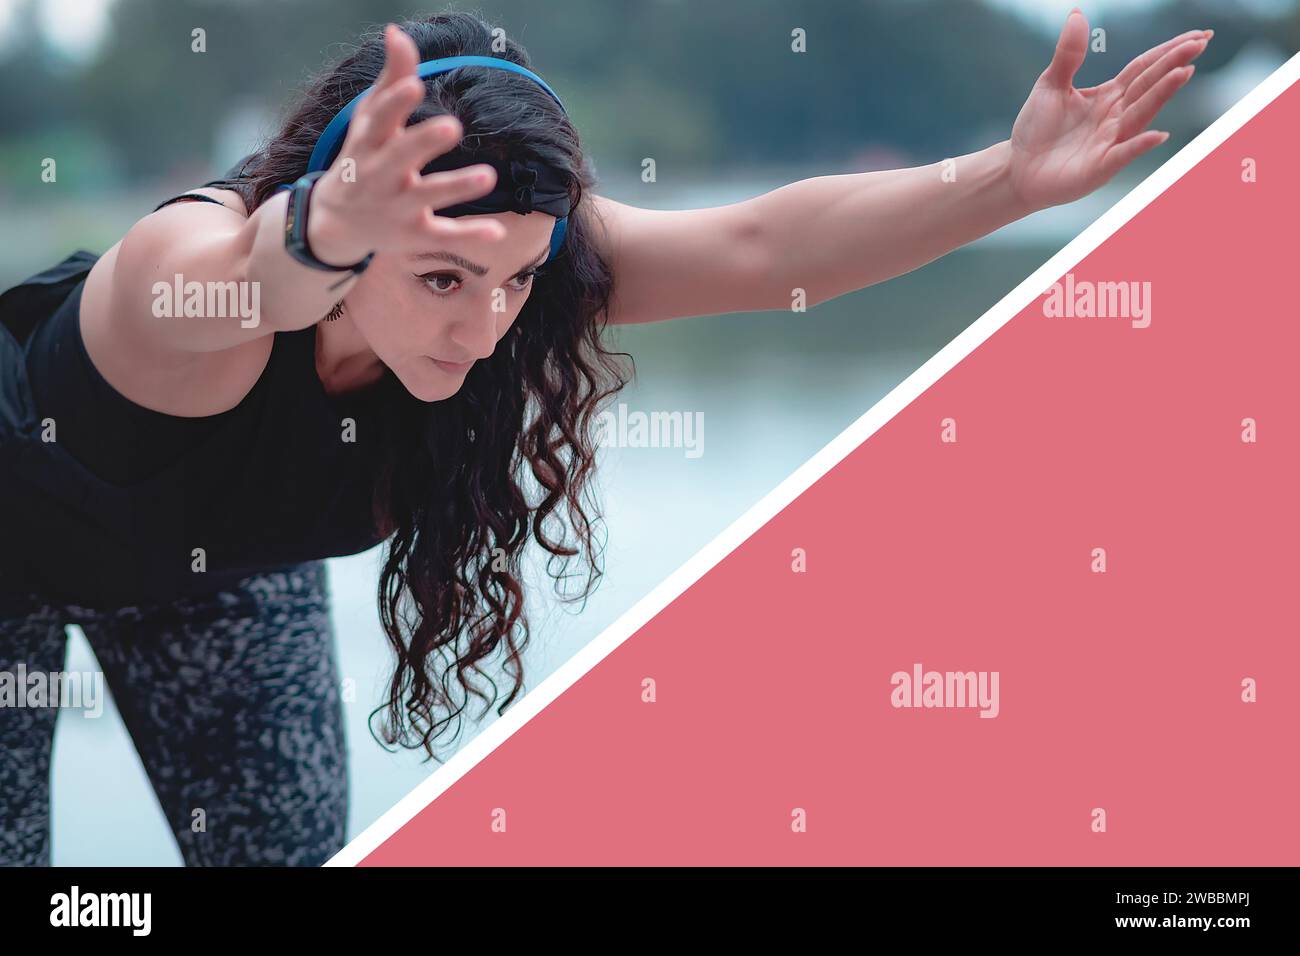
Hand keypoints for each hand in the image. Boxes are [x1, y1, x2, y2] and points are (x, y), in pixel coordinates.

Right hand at [305, 23, 506, 264]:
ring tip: (489, 175)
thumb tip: (397, 31)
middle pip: (403, 156)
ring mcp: (398, 207)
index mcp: (369, 142)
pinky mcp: (415, 234)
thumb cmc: (362, 157)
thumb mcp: (370, 120)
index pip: (380, 119)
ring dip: (457, 186)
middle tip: (453, 126)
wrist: (336, 223)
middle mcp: (381, 174)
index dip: (396, 103)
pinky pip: (444, 236)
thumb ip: (390, 78)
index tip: (415, 84)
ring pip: (428, 196)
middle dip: (424, 142)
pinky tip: (497, 233)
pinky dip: (469, 235)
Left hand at [1006, 9, 1210, 210]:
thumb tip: (1077, 13)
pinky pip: (1124, 153)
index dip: (1169, 50)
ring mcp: (1111, 142)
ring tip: (1185, 71)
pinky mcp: (1100, 167)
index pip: (1144, 68)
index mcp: (1109, 96)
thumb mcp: (1050, 84)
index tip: (1199, 35)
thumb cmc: (1037, 129)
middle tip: (1200, 42)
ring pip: (1141, 114)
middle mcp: (1116, 117)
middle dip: (1174, 64)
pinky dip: (1140, 144)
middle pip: (1149, 85)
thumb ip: (1068, 54)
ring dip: (1163, 94)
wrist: (1017, 169)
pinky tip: (1158, 134)